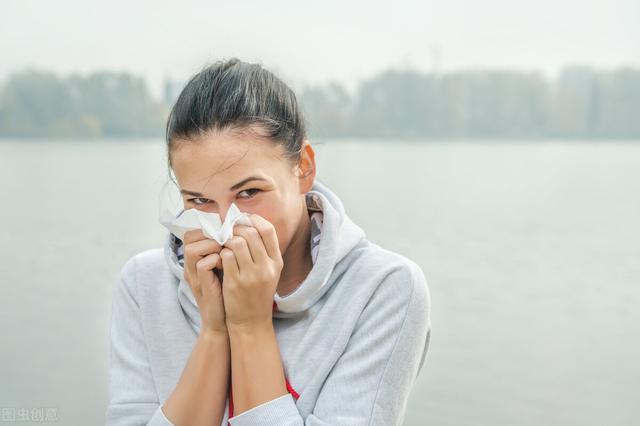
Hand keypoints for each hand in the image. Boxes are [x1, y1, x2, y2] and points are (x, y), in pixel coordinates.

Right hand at [182, 229, 226, 333]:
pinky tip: (228, 264)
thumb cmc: (233, 292)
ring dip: (213, 246)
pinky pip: (203, 264)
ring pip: (192, 249)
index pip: (193, 233)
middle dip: (211, 234)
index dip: (209, 227)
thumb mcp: (229, 268)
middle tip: (229, 239)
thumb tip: (239, 230)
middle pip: (189, 237)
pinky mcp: (203, 286)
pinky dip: (217, 260)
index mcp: (197, 260)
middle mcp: (192, 266)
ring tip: (228, 251)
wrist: (232, 321)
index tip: (228, 230)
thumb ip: (227, 252)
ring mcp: (195, 277)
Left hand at [220, 214, 283, 329]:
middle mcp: (267, 267)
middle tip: (228, 231)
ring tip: (224, 245)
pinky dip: (221, 253)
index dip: (254, 220)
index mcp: (277, 262)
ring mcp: (251, 275)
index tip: (243, 219)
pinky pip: (226, 256)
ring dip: (227, 240)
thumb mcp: (270, 272)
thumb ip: (264, 251)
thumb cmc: (257, 293)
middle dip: (236, 228)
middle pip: (251, 233)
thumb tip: (250, 223)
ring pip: (237, 242)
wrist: (251, 321)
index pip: (268, 230)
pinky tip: (220, 258)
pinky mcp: (235, 282)